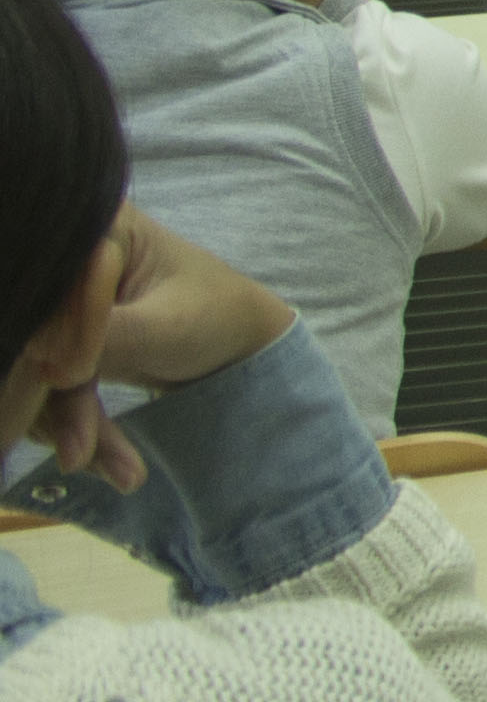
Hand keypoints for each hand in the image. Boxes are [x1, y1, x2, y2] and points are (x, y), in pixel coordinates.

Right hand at [6, 213, 292, 492]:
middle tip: (79, 455)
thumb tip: (40, 362)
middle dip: (54, 402)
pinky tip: (104, 462)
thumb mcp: (165, 327)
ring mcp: (61, 307)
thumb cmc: (217, 317)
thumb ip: (104, 337)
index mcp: (94, 231)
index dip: (47, 340)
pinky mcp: (61, 344)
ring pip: (32, 373)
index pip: (48, 290)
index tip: (66, 380)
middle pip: (30, 337)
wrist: (241, 346)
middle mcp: (68, 263)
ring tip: (123, 469)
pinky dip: (71, 427)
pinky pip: (44, 390)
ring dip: (66, 425)